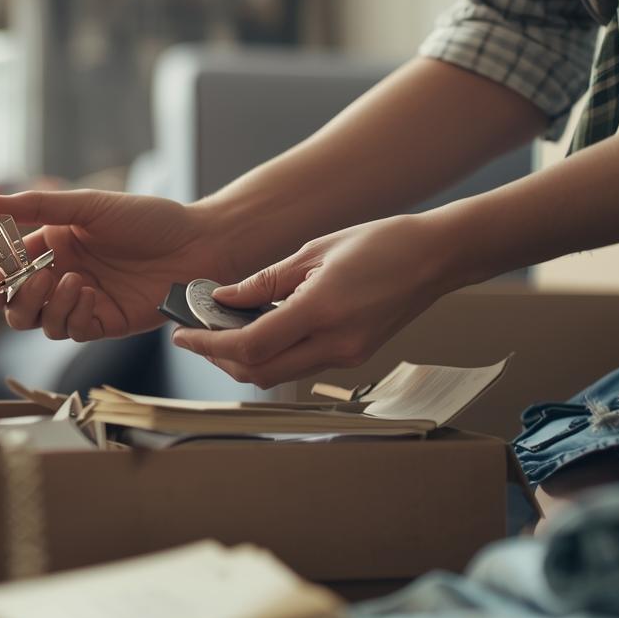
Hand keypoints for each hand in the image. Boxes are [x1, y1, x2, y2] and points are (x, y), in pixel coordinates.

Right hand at [0, 189, 230, 341]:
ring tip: (67, 280)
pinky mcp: (101, 323)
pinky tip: (88, 293)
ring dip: (39, 303)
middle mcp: (58, 275)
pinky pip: (69, 330)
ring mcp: (78, 302)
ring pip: (33, 321)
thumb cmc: (147, 218)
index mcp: (49, 244)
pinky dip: (70, 314)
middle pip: (7, 302)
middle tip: (2, 282)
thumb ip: (35, 206)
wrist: (197, 243)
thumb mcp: (87, 205)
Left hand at [171, 214, 461, 387]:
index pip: (249, 347)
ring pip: (278, 374)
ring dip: (244, 359)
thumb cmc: (380, 243)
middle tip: (197, 336)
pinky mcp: (352, 357)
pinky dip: (272, 353)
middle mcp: (334, 345)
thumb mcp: (314, 251)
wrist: (435, 258)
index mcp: (321, 312)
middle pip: (258, 373)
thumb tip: (222, 298)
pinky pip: (300, 364)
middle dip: (220, 359)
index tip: (183, 334)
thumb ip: (263, 280)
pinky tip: (260, 329)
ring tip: (222, 331)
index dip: (208, 345)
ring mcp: (346, 356)